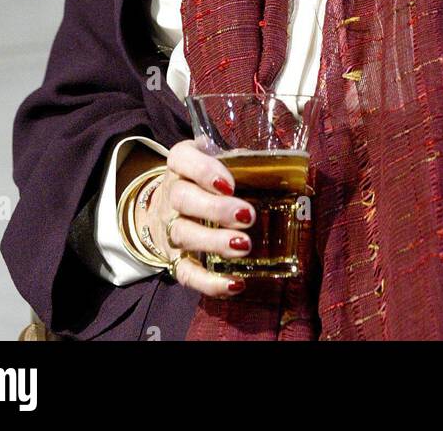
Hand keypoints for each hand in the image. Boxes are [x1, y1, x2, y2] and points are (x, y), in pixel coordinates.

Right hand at [135, 138, 254, 295]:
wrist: (169, 206)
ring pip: (183, 234)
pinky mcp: (174, 257)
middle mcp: (171, 193)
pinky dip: (209, 282)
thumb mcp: (216, 160)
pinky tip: (235, 284)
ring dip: (214, 242)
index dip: (204, 171)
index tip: (230, 184)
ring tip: (244, 246)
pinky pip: (186, 272)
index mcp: (180, 163)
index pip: (181, 159)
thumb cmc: (204, 179)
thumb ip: (239, 160)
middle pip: (183, 198)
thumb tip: (274, 168)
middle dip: (215, 209)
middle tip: (247, 216)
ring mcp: (170, 227)